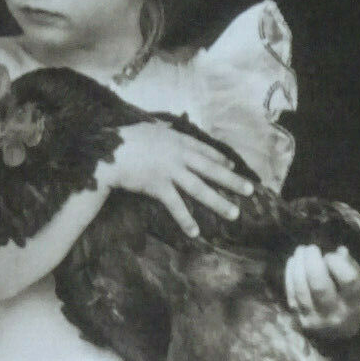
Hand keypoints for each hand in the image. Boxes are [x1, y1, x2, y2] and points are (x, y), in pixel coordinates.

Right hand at [99, 122, 253, 236]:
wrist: (108, 152)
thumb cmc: (127, 139)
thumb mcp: (149, 128)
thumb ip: (162, 130)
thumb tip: (169, 128)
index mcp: (178, 141)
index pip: (205, 151)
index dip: (221, 159)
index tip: (234, 166)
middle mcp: (179, 156)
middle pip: (211, 170)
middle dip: (232, 180)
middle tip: (250, 190)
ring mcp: (170, 171)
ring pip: (200, 188)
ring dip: (218, 201)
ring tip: (234, 213)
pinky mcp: (158, 186)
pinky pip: (175, 205)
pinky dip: (185, 219)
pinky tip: (196, 232)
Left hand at [284, 244, 359, 336]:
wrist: (336, 336)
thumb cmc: (350, 303)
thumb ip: (352, 268)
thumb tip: (340, 251)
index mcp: (355, 304)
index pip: (347, 281)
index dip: (336, 263)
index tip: (330, 254)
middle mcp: (335, 314)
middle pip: (320, 286)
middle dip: (313, 262)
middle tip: (311, 247)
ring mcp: (314, 318)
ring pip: (302, 289)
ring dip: (299, 266)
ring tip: (301, 250)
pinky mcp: (299, 318)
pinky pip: (292, 294)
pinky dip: (290, 275)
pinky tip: (293, 261)